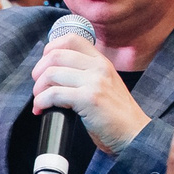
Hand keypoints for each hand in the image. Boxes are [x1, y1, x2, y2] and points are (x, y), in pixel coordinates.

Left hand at [32, 29, 151, 153]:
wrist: (134, 134)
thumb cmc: (116, 116)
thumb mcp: (104, 85)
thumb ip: (85, 74)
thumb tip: (53, 73)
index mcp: (101, 61)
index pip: (71, 39)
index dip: (50, 49)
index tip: (44, 66)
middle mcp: (98, 67)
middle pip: (55, 55)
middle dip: (38, 72)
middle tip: (38, 87)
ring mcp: (95, 81)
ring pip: (51, 74)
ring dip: (38, 89)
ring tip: (40, 101)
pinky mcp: (89, 98)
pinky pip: (54, 94)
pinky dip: (41, 101)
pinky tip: (42, 109)